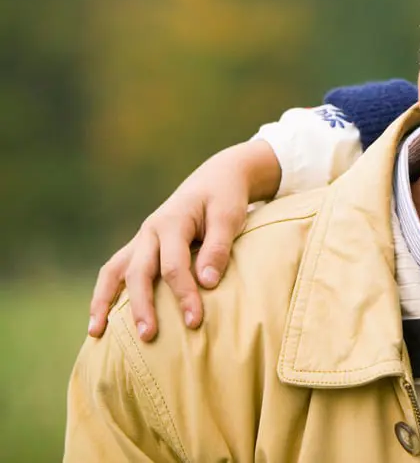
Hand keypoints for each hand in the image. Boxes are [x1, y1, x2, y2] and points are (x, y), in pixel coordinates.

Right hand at [87, 140, 279, 340]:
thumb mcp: (229, 216)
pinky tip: (100, 320)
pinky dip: (104, 293)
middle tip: (148, 336)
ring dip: (104, 301)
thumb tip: (208, 283)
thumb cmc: (225, 199)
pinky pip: (114, 270)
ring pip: (114, 271)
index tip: (194, 321)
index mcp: (172, 222)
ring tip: (96, 333)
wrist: (215, 178)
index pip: (174, 265)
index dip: (184, 294)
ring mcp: (141, 239)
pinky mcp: (140, 247)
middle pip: (138, 272)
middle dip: (142, 306)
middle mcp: (150, 231)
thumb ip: (219, 247)